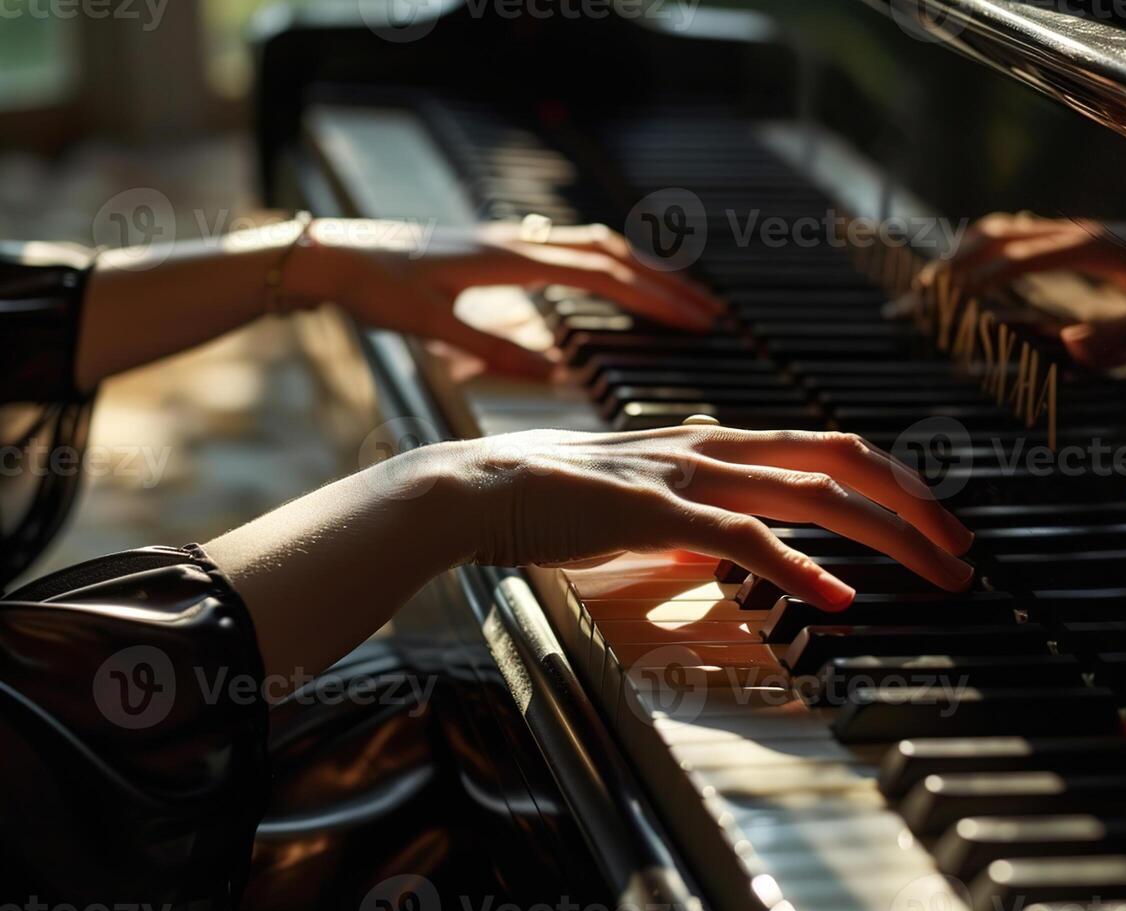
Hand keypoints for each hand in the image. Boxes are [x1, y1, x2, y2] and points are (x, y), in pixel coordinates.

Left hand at [293, 219, 724, 379]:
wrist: (333, 254)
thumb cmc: (376, 289)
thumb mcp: (435, 327)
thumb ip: (496, 350)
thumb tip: (557, 373)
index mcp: (513, 261)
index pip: (604, 275)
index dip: (655, 298)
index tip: (696, 319)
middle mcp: (521, 242)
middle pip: (614, 255)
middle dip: (666, 284)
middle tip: (710, 313)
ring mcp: (513, 241)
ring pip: (596, 246)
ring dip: (642, 270)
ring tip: (678, 298)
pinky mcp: (502, 248)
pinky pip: (571, 249)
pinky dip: (608, 265)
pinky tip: (616, 284)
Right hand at [452, 426, 976, 609]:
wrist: (480, 489)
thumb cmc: (560, 500)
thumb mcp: (649, 506)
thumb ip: (699, 521)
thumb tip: (737, 548)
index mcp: (718, 445)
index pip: (828, 450)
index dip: (892, 483)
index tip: (934, 525)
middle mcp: (714, 447)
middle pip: (842, 462)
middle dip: (916, 507)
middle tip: (964, 554)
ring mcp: (686, 473)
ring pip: (811, 493)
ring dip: (888, 535)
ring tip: (938, 573)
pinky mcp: (652, 508)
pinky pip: (739, 535)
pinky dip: (796, 566)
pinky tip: (835, 599)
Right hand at [918, 213, 1125, 367]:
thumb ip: (1124, 338)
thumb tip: (1071, 345)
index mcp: (1091, 247)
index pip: (1021, 256)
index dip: (983, 277)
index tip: (949, 300)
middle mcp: (1078, 232)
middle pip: (1000, 235)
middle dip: (958, 261)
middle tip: (922, 291)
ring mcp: (1077, 232)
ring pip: (1005, 230)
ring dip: (965, 252)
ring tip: (934, 284)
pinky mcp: (1080, 240)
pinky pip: (1021, 237)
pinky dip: (987, 251)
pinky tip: (972, 274)